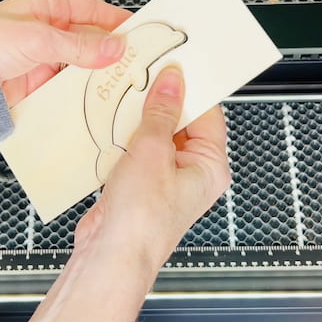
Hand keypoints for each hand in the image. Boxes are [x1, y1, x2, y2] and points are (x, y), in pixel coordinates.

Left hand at [0, 0, 130, 106]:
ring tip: (125, 85)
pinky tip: (99, 99)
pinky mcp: (40, 83)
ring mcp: (46, 58)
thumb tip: (116, 47)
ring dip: (100, 75)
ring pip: (83, 65)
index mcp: (48, 6)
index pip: (93, 10)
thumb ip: (80, 45)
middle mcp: (49, 30)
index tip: (142, 33)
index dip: (117, 21)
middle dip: (113, 53)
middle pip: (91, 40)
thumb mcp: (38, 38)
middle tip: (139, 65)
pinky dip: (84, 92)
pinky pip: (69, 86)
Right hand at [16, 67, 229, 321]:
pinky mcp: (141, 184)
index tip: (171, 66)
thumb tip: (172, 81)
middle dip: (159, 102)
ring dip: (139, 120)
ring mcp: (165, 179)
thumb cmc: (143, 220)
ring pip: (155, 136)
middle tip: (143, 77)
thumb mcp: (153, 152)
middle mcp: (192, 173)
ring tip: (124, 99)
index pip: (207, 114)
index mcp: (210, 166)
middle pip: (180, 122)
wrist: (111, 255)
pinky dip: (125, 137)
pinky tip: (111, 124)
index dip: (189, 88)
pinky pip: (137, 151)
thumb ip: (162, 112)